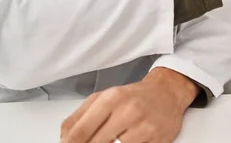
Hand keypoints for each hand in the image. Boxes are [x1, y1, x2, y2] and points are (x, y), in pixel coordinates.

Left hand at [60, 68, 197, 142]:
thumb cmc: (133, 97)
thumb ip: (79, 117)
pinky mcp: (157, 140)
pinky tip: (123, 142)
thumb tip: (63, 138)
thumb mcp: (103, 98)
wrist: (167, 93)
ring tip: (109, 141)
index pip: (80, 132)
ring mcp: (144, 127)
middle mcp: (128, 112)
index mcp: (111, 99)